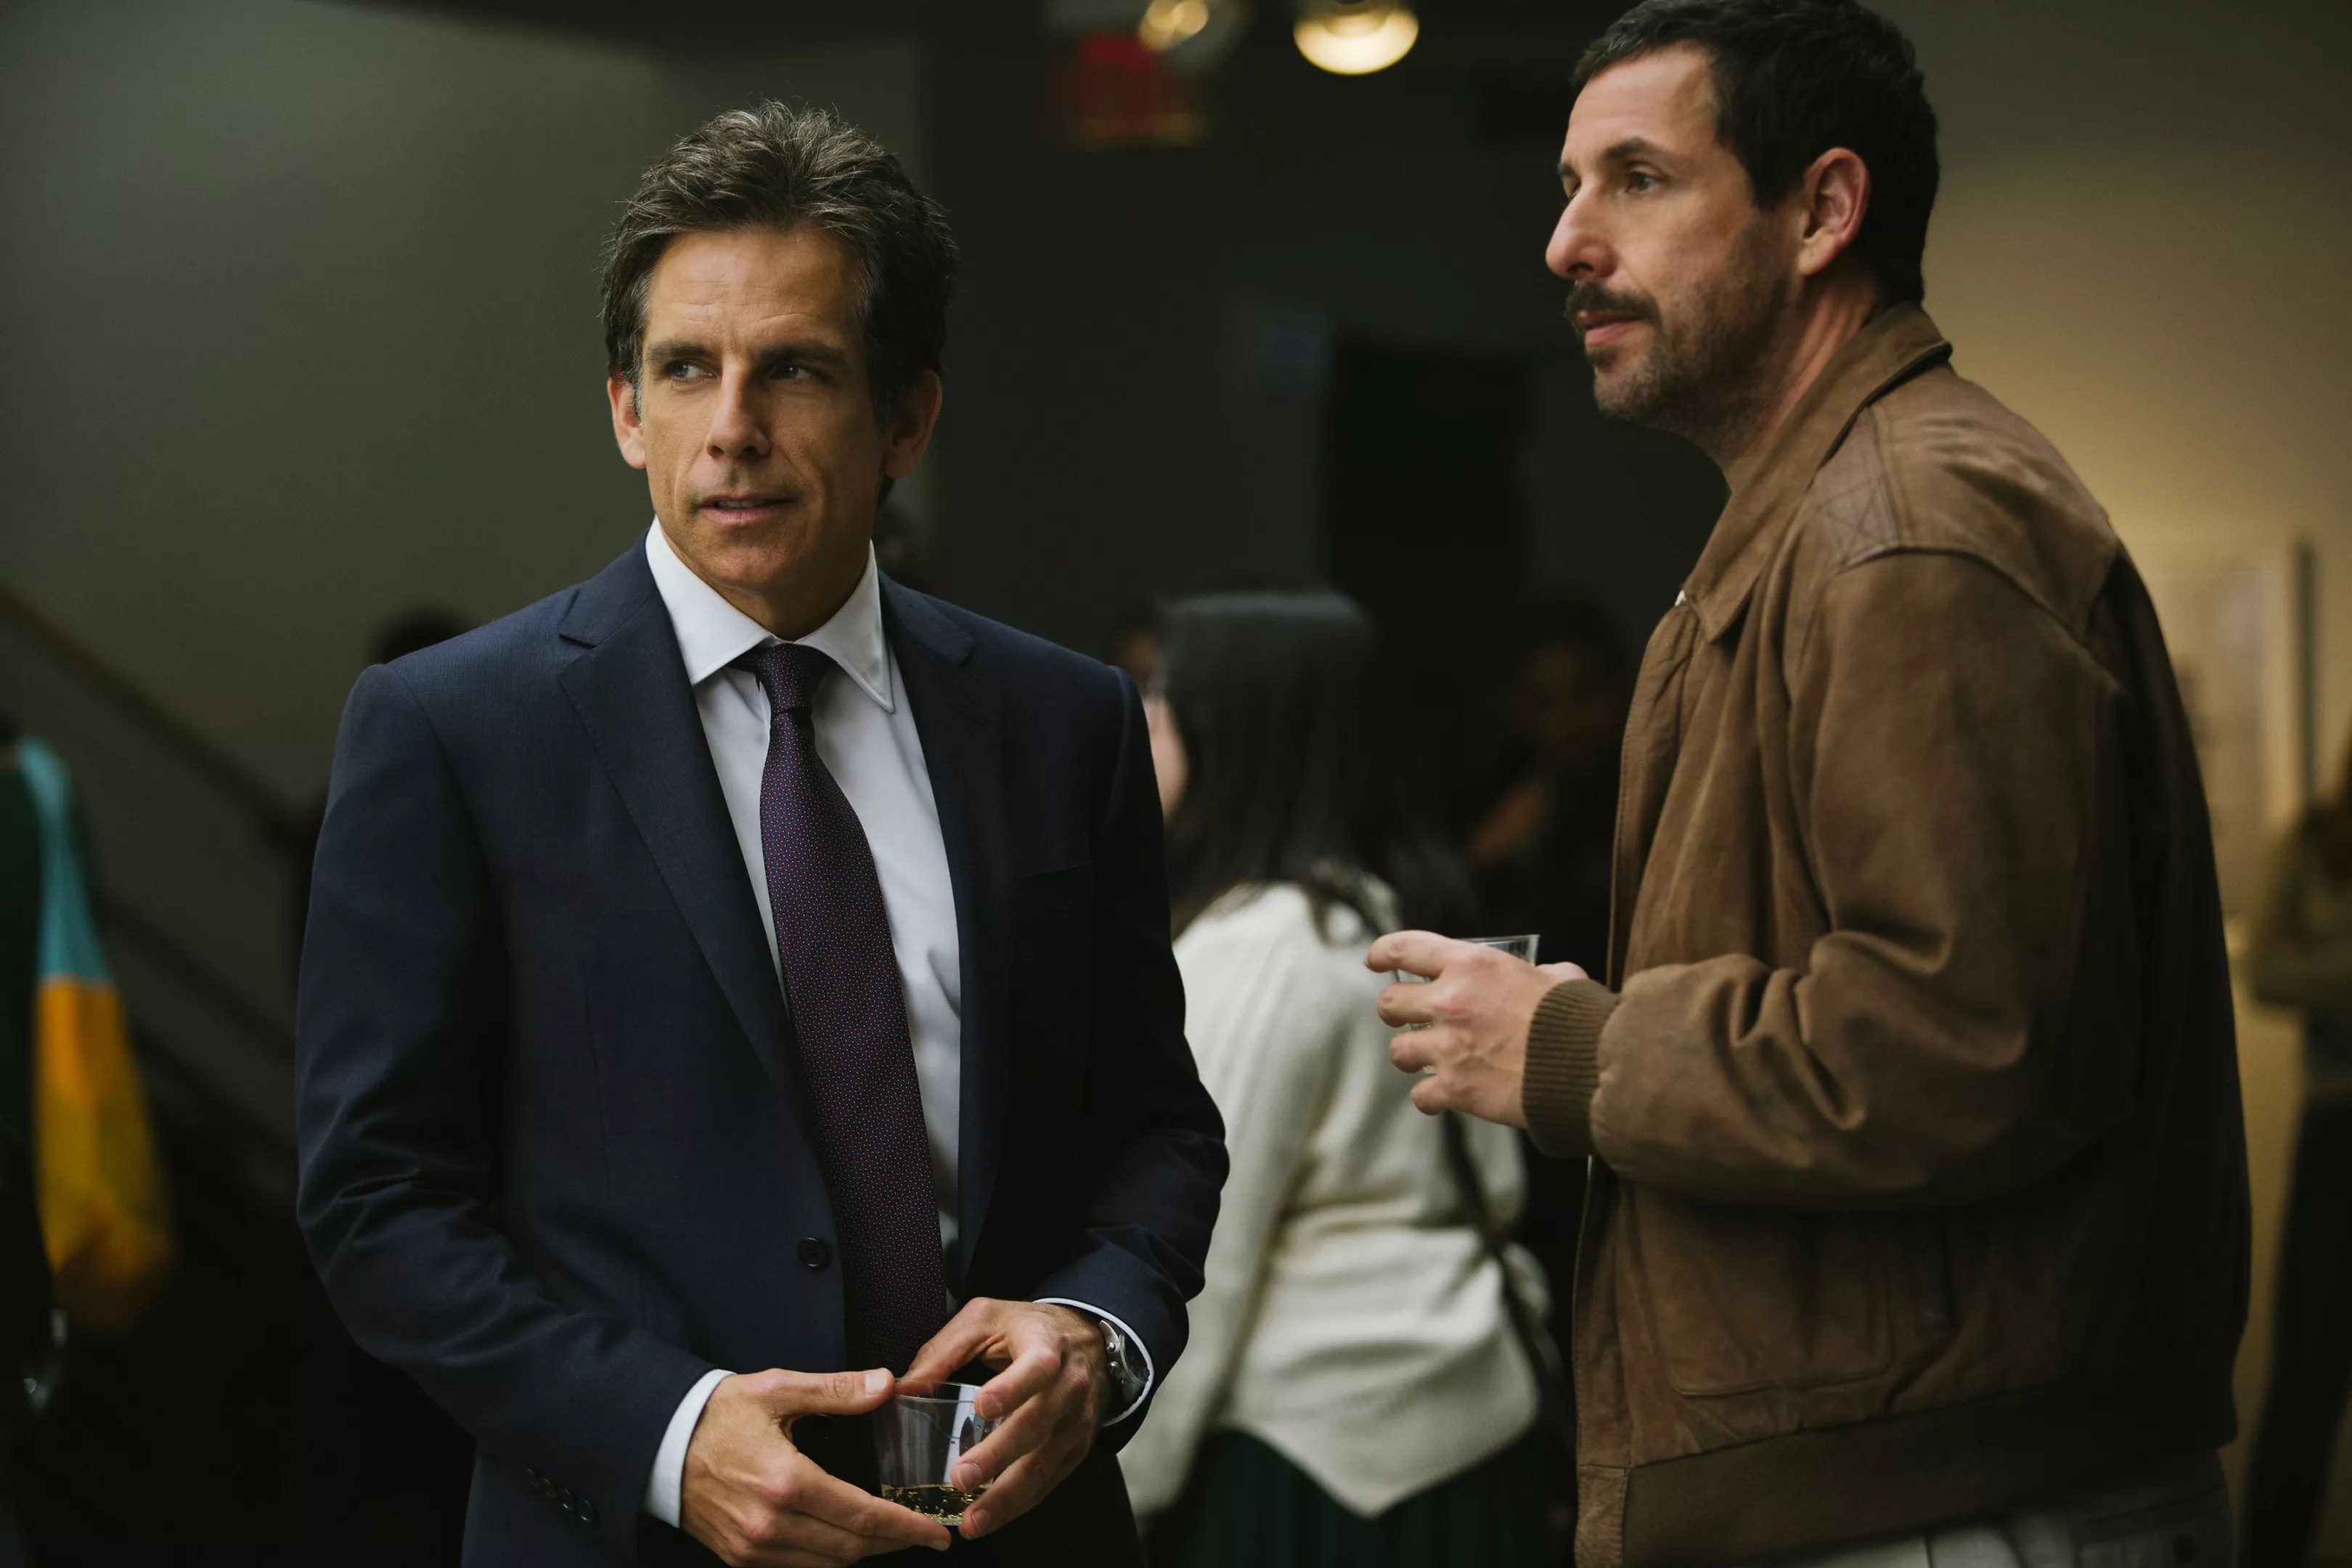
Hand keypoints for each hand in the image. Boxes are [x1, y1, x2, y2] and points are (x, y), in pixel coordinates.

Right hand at [679, 1367, 950, 1565]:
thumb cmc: (718, 1413)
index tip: (937, 1531)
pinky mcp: (739, 1557)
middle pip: (849, 1548)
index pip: (861, 1515)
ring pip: (826, 1565)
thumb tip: (886, 1383)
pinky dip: (829, 1559)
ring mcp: (753, 1547)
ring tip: (892, 1535)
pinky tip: (846, 1540)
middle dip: (893, 1543)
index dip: (905, 1527)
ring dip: (863, 1553)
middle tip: (924, 1533)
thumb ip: (836, 1390)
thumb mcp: (777, 1389)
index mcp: (785, 1482)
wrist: (658, 1443)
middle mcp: (769, 1524)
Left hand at [902, 1300, 1107, 1540]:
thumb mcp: (985, 1319)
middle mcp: (1068, 1386)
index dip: (1012, 1388)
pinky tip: (991, 1518)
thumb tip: (904, 1387)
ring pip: (1044, 1464)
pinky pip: (1048, 1482)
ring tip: (973, 1520)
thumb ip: (945, 1350)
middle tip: (961, 1477)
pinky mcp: (1076, 1449)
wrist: (1087, 1340)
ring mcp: (1076, 1422)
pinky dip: (1019, 1504)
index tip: (982, 1406)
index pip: (1036, 1367)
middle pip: (1037, 1424)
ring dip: (1008, 1496)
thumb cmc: (1028, 1329)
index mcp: (1046, 1346)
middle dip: (999, 1455)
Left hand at [1366, 930, 1588, 1126]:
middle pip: (1390, 1004)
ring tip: (1431, 1059)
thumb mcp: (1557, 977)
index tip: (1374, 960)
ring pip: (1399, 1051)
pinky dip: (1431, 1098)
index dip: (1382, 953)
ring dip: (1413, 1055)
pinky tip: (1445, 1096)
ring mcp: (1449, 1047)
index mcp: (1472, 965)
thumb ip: (1534, 973)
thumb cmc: (1578, 1019)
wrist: (1589, 1068)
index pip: (1404, 949)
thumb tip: (1537, 977)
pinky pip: (1421, 1095)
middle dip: (1398, 1011)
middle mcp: (1451, 1001)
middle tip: (1412, 1019)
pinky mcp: (1455, 1088)